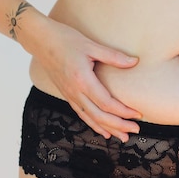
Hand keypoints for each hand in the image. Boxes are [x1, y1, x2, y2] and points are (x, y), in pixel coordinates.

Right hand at [21, 16, 141, 141]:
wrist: (40, 40)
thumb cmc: (65, 39)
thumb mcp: (91, 45)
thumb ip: (113, 56)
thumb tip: (134, 62)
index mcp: (83, 80)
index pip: (106, 103)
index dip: (123, 111)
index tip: (138, 114)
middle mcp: (75, 92)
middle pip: (99, 116)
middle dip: (119, 126)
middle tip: (135, 131)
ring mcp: (69, 95)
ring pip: (90, 118)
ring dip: (107, 129)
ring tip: (122, 137)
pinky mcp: (66, 94)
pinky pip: (81, 114)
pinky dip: (93, 124)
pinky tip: (102, 130)